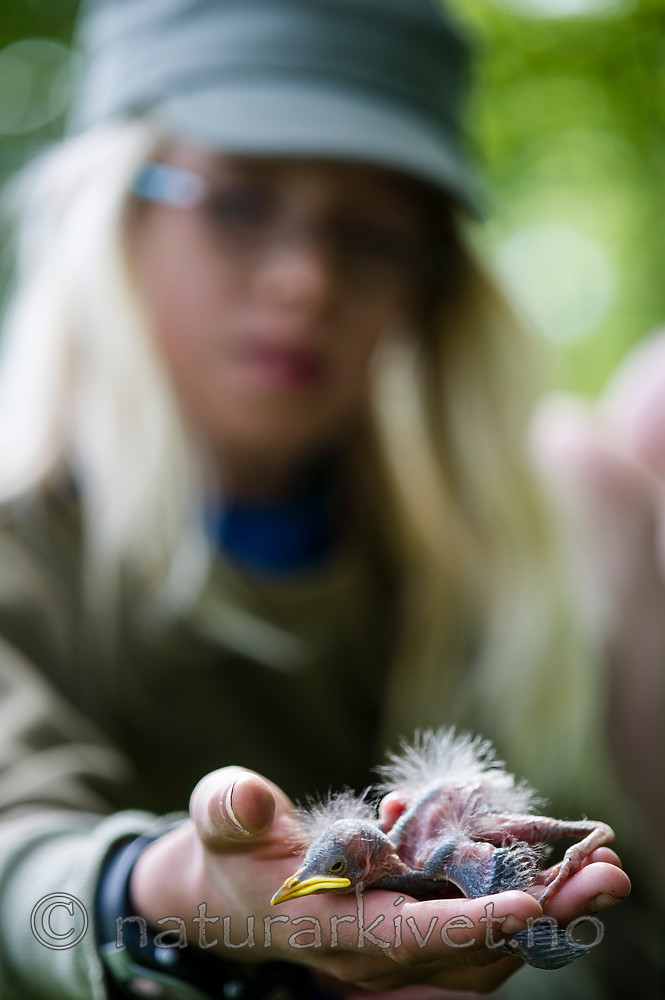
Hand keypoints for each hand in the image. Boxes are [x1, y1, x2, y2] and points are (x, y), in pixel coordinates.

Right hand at [130, 767, 626, 993]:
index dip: (462, 924)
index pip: (401, 934)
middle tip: (606, 874)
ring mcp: (392, 958)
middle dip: (538, 916)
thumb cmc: (229, 851)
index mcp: (323, 929)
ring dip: (546, 918)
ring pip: (482, 954)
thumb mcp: (220, 818)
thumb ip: (232, 809)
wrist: (229, 896)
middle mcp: (367, 957)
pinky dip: (520, 916)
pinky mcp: (409, 942)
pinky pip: (475, 944)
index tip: (524, 899)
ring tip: (601, 875)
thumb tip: (254, 802)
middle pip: (465, 950)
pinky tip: (556, 879)